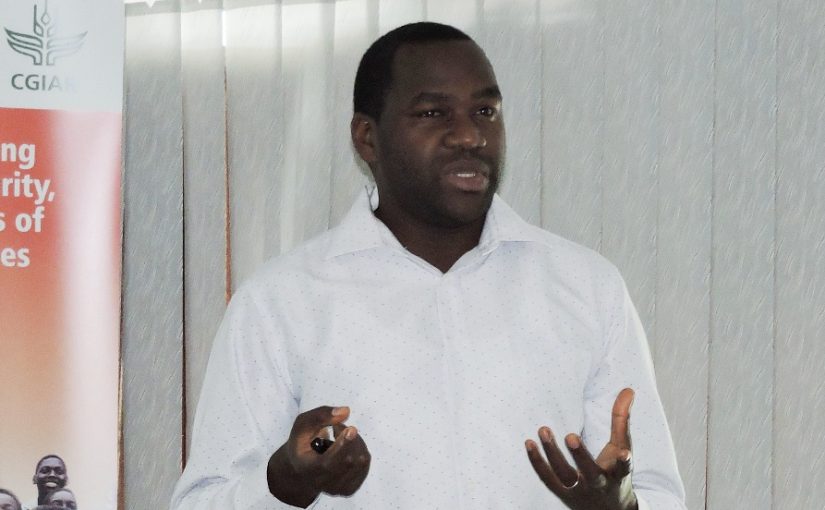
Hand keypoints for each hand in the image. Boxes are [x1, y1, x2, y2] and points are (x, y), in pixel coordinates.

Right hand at [267, 406, 370, 506]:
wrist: (301, 469)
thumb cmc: (302, 443)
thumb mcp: (303, 424)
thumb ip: (321, 415)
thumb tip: (346, 411)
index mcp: (308, 469)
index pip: (328, 462)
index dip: (342, 446)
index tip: (351, 429)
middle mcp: (323, 484)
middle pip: (349, 461)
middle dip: (349, 437)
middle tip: (337, 427)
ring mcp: (338, 489)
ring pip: (361, 461)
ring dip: (355, 441)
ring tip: (340, 436)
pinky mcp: (350, 489)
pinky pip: (365, 464)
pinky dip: (359, 449)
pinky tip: (346, 447)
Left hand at [525, 388, 637, 509]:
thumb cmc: (614, 472)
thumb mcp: (622, 448)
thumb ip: (622, 419)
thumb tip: (628, 389)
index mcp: (617, 475)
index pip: (623, 469)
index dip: (623, 462)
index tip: (624, 454)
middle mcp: (598, 485)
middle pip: (589, 473)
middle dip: (580, 456)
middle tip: (570, 436)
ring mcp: (578, 491)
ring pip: (564, 476)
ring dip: (552, 454)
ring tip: (543, 430)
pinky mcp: (562, 494)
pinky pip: (547, 478)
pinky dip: (537, 462)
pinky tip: (529, 443)